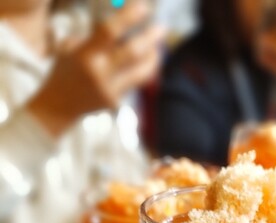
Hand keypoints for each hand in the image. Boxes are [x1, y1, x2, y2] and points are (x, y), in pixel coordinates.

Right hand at [28, 1, 164, 136]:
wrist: (59, 106)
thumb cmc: (65, 69)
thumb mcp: (71, 48)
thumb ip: (95, 38)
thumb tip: (121, 25)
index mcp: (86, 54)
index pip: (110, 31)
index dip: (129, 18)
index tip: (144, 8)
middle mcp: (100, 72)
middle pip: (133, 52)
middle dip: (151, 38)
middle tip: (162, 28)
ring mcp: (111, 89)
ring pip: (141, 72)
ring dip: (153, 58)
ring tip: (159, 49)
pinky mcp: (116, 101)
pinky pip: (135, 82)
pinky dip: (142, 71)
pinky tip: (146, 63)